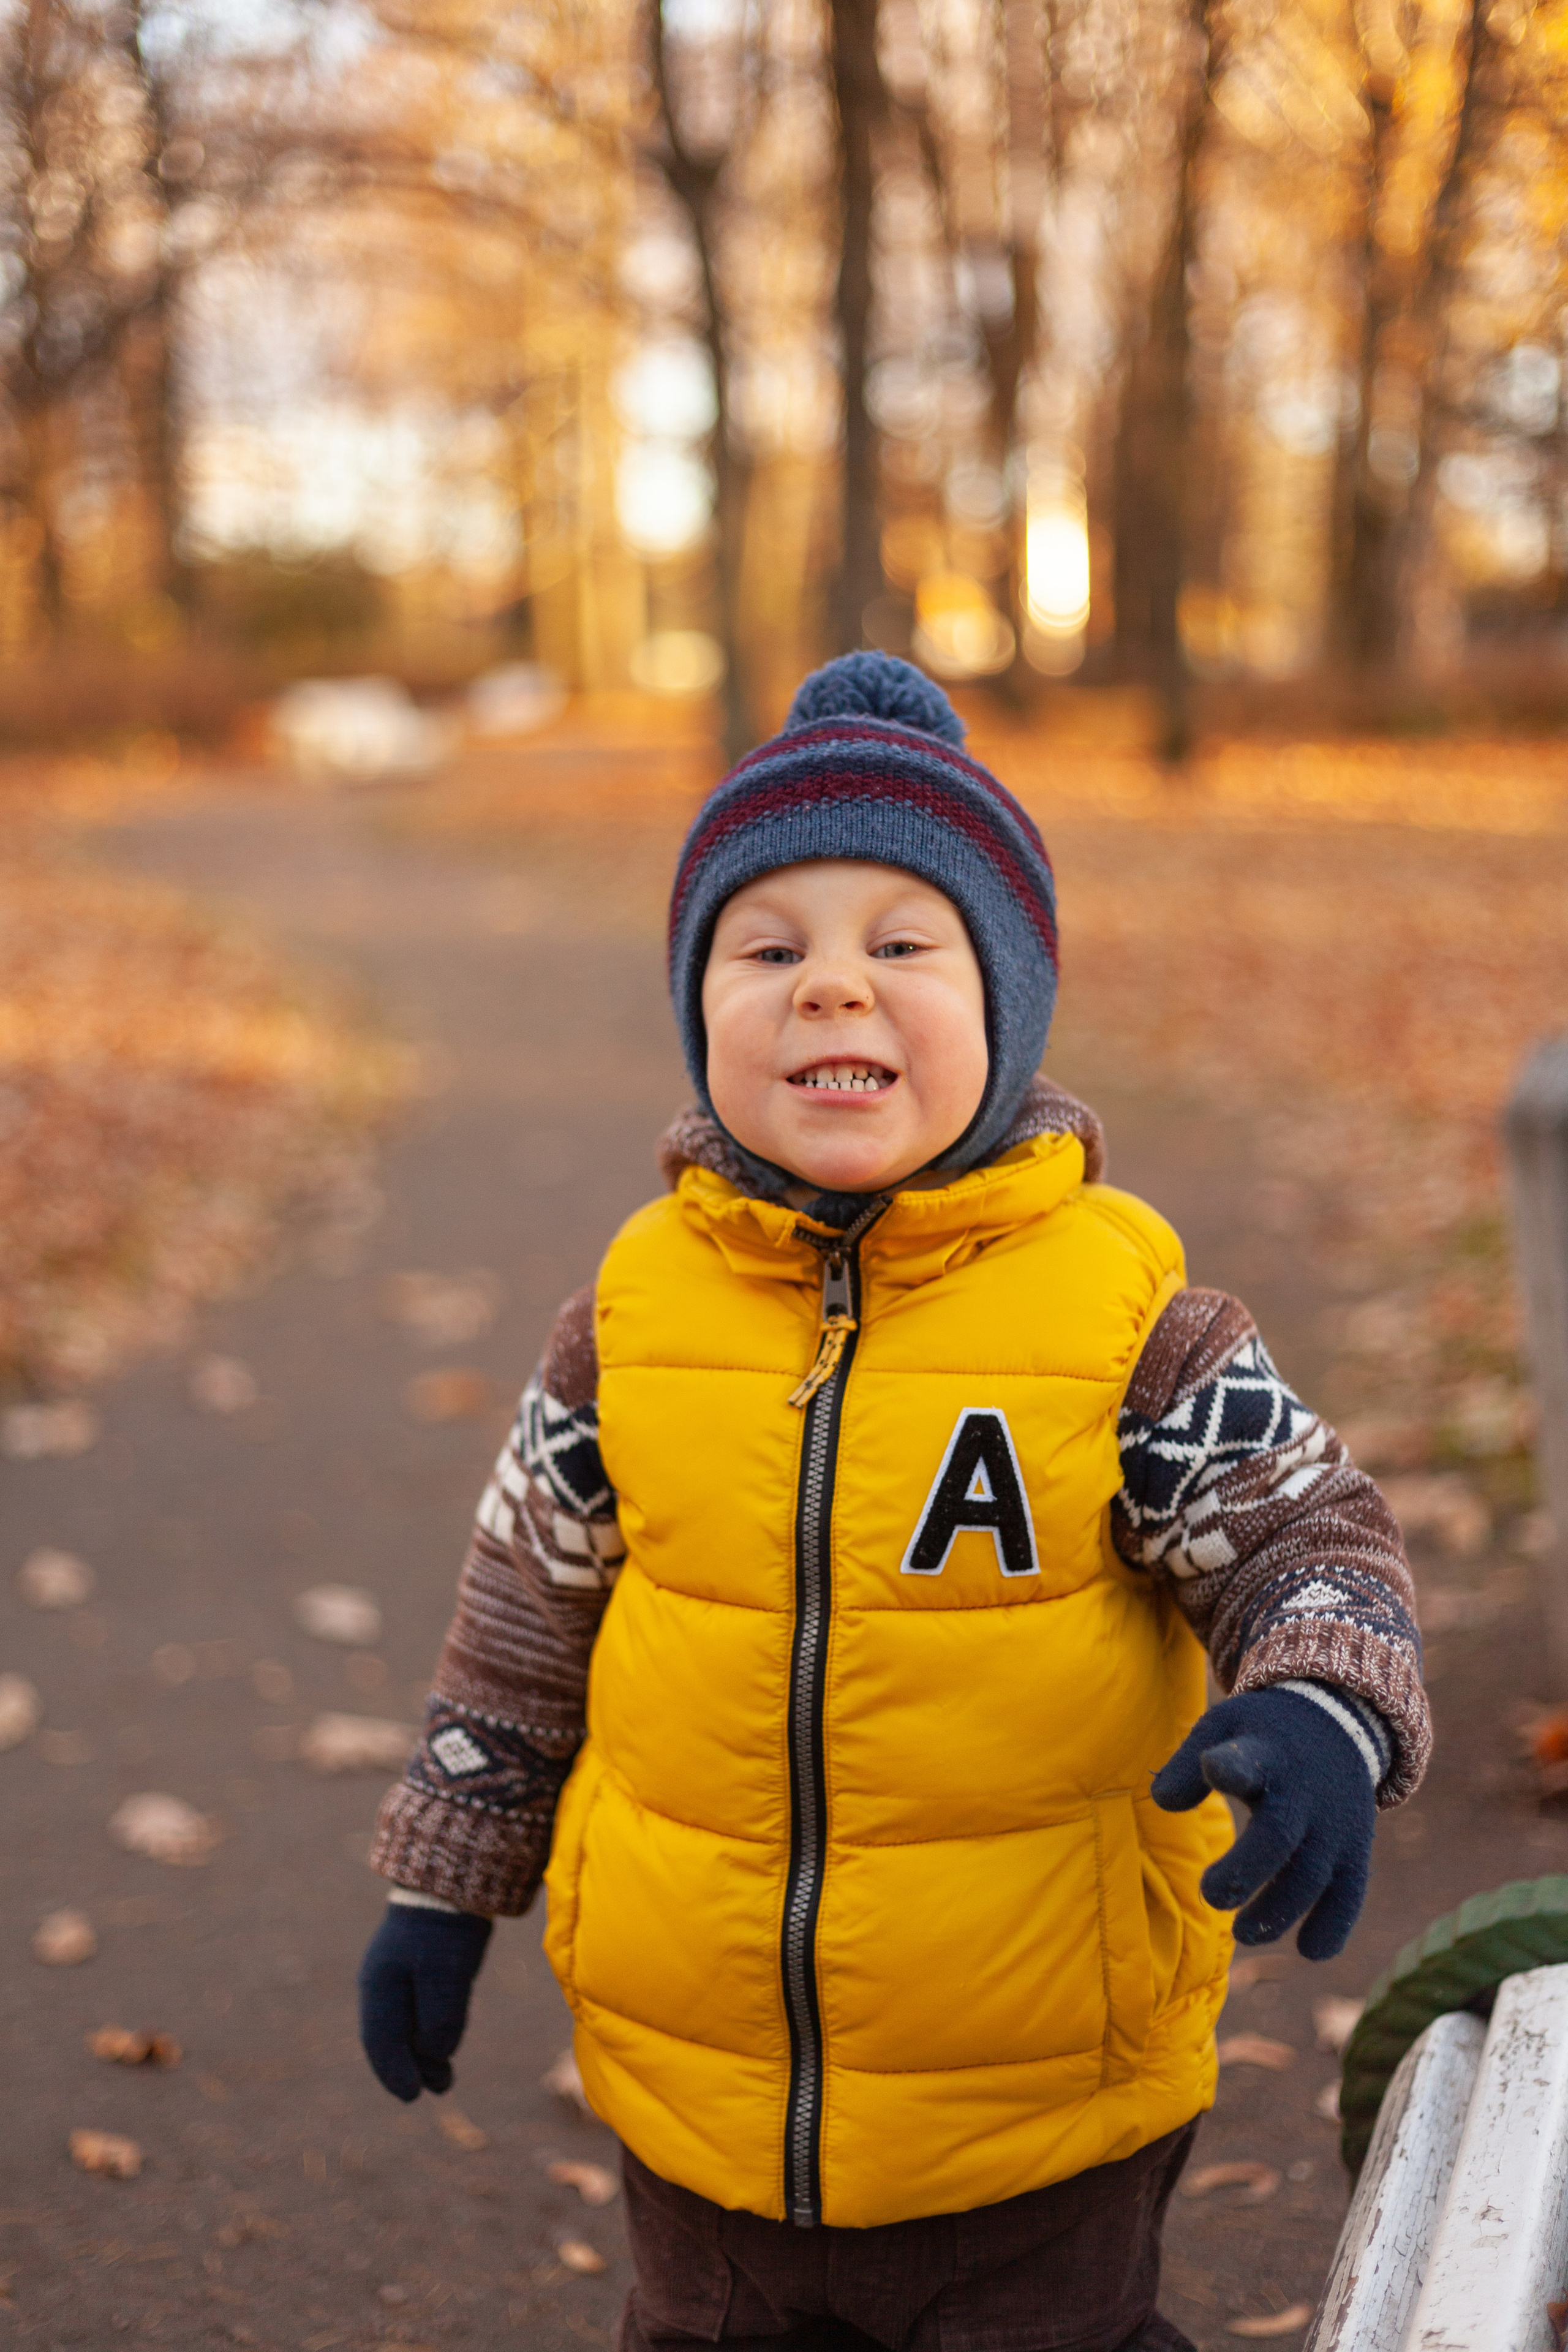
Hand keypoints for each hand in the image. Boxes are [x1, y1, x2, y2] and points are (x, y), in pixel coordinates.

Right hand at [358, 1904, 492, 2100]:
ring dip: (424, 2053)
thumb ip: (438, 2018)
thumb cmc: (444, 1929)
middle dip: (413, 2067)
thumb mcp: (444, 1975)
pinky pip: (417, 2008)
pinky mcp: (419, 1964)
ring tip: (446, 2078)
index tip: (412, 2096)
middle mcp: (383, 1983)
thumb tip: (436, 2054)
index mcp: (380, 1986)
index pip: (381, 2041)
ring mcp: (399, 1973)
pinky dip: (428, 2031)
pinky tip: (445, 2041)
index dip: (394, 2072)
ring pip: (406, 2025)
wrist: (452, 1882)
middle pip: (392, 2038)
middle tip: (440, 2089)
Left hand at [1151, 1687, 1375, 1960]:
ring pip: (1311, 1876)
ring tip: (1242, 1932)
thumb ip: (1187, 1764)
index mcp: (1264, 1754)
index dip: (1230, 1768)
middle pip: (1277, 1837)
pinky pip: (1349, 1895)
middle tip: (1211, 1896)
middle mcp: (1304, 1791)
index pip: (1247, 1762)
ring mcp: (1334, 1824)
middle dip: (1243, 1872)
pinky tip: (1309, 1949)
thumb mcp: (1222, 1728)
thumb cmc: (1262, 1736)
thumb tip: (1162, 1802)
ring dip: (1277, 1913)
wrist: (1338, 1722)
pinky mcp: (1354, 1850)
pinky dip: (1333, 1926)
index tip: (1215, 1769)